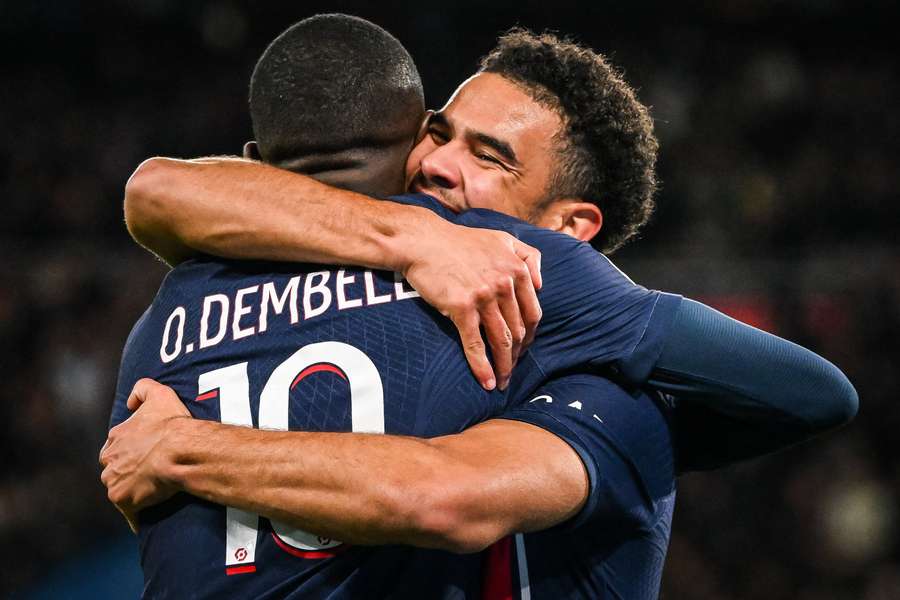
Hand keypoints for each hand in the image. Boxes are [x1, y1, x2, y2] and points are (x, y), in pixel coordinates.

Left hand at [99, 379, 190, 523]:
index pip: (117, 446)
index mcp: (116, 437)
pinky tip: (147, 517)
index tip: (146, 454)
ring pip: (119, 489)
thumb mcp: (160, 393)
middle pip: (114, 469)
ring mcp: (114, 481)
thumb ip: (142, 388)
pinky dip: (137, 515)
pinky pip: (130, 512)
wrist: (180, 451)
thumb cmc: (172, 424)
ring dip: (130, 492)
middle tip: (148, 474)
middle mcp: (109, 460)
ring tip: (151, 495)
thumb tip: (130, 402)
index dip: (131, 450)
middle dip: (125, 472)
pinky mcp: (124, 501)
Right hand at [402, 218, 542, 390]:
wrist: (423, 241)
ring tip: (502, 382)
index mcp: (517, 270)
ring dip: (504, 366)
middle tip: (511, 370)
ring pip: (501, 341)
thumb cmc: (460, 241)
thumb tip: (542, 284)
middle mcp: (505, 284)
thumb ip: (528, 256)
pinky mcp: (461, 307)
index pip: (533, 313)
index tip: (523, 349)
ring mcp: (484, 297)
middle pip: (519, 331)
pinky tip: (486, 382)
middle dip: (517, 356)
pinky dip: (483, 367)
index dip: (530, 336)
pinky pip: (476, 344)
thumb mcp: (502, 239)